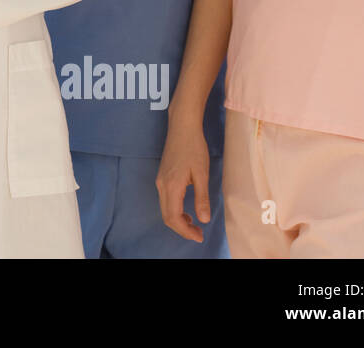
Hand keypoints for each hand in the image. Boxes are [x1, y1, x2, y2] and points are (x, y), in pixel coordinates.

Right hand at [155, 120, 210, 242]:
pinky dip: (175, 211)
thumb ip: (202, 197)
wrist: (182, 127)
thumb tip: (203, 219)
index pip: (174, 217)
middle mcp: (162, 185)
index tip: (199, 236)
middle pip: (166, 216)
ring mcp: (160, 181)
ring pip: (165, 209)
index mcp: (171, 186)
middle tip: (198, 234)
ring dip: (178, 221)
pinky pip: (165, 201)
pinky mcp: (162, 177)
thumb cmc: (194, 147)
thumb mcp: (202, 173)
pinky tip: (187, 211)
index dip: (185, 231)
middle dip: (182, 229)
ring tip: (194, 225)